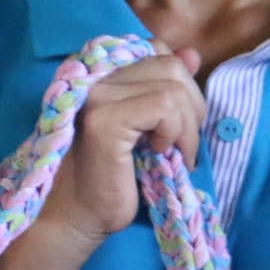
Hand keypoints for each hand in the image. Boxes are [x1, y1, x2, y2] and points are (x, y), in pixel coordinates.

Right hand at [38, 42, 205, 245]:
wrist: (76, 218)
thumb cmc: (113, 177)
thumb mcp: (151, 127)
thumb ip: (167, 88)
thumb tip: (193, 54)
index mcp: (103, 73)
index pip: (160, 52)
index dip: (180, 85)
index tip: (176, 122)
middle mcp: (95, 76)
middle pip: (171, 66)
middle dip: (191, 107)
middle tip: (182, 144)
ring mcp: (96, 96)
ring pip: (172, 87)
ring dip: (186, 126)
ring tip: (172, 153)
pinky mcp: (103, 120)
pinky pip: (164, 107)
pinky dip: (175, 132)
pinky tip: (159, 153)